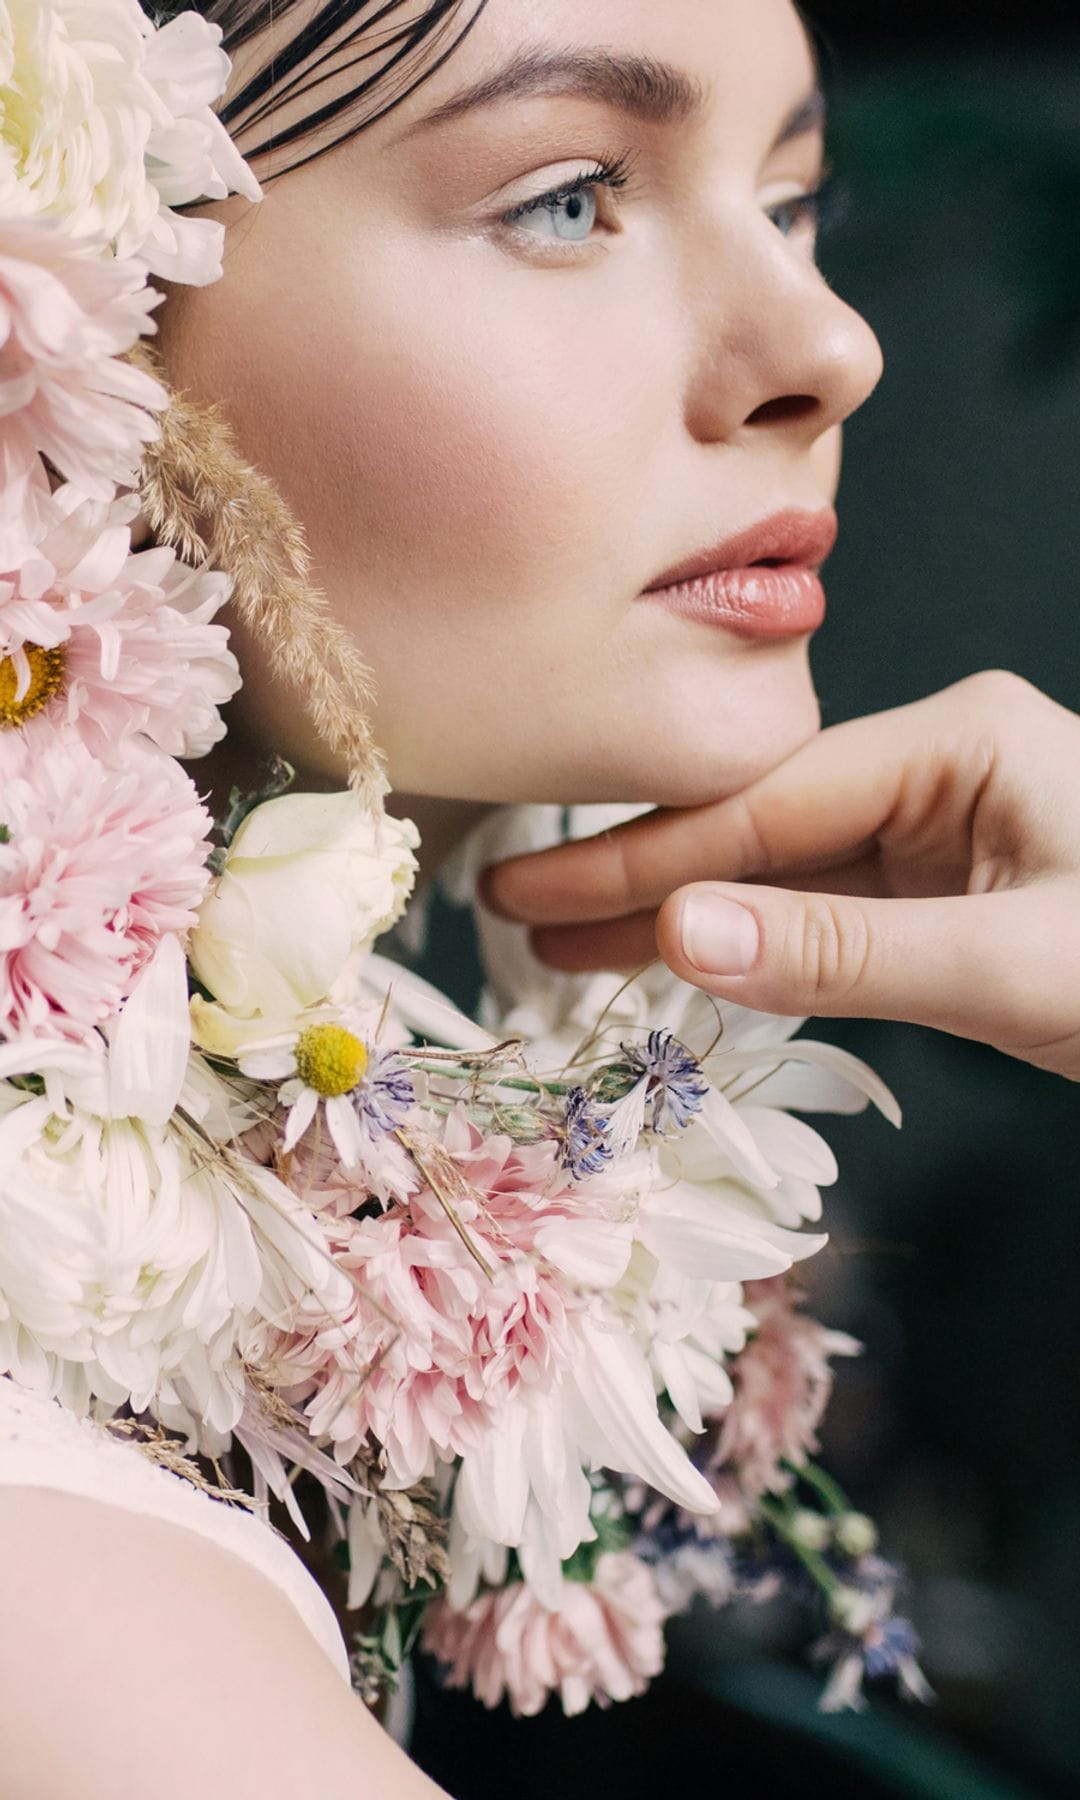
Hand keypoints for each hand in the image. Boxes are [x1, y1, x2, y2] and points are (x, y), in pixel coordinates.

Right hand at [484, 673, 1079, 1080]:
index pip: (764, 803)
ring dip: (680, 915)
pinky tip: (673, 961)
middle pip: (756, 825)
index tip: (531, 897)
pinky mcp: (950, 888)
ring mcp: (945, 828)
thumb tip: (677, 933)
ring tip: (563, 955)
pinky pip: (826, 912)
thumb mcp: (1014, 967)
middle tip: (511, 915)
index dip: (642, 858)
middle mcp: (943, 766)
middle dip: (638, 877)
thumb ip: (841, 952)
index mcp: (961, 740)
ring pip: (781, 872)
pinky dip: (750, 944)